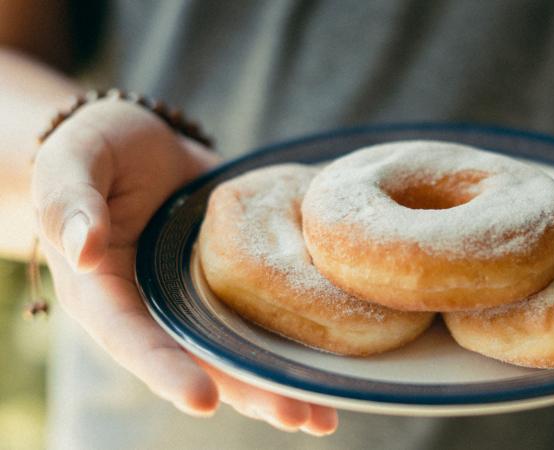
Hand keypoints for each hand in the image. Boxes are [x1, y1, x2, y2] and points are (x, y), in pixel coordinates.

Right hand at [32, 100, 337, 435]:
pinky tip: (332, 362)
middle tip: (299, 418)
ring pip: (236, 350)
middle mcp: (155, 308)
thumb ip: (69, 201)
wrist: (141, 138)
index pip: (132, 340)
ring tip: (323, 416)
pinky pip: (261, 313)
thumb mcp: (71, 160)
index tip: (203, 400)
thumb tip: (83, 251)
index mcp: (105, 293)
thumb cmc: (95, 147)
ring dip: (278, 384)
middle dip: (247, 393)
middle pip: (198, 361)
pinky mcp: (233, 279)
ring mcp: (198, 298)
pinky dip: (293, 339)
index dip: (166, 370)